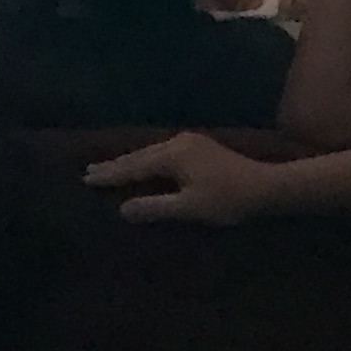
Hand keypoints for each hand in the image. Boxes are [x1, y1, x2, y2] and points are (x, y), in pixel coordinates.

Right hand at [84, 131, 271, 226]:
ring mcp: (189, 141)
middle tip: (89, 170)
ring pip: (151, 152)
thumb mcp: (189, 208)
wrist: (263, 186)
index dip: (111, 174)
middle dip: (115, 165)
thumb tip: (123, 209)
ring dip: (130, 161)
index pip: (134, 166)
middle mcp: (177, 142)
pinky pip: (162, 151)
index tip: (86, 178)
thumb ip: (155, 207)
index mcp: (172, 155)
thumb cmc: (226, 200)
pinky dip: (146, 159)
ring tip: (110, 168)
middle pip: (139, 155)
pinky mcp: (198, 146)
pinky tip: (143, 163)